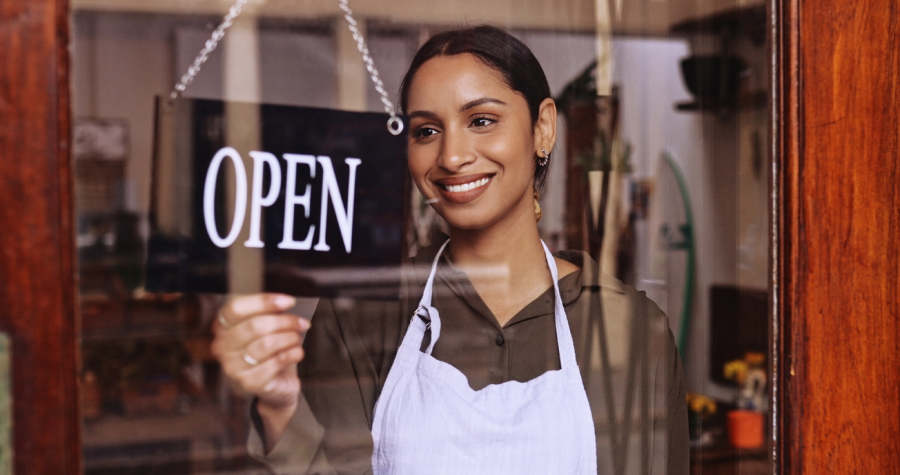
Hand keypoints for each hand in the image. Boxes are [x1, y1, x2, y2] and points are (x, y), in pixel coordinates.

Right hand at [211, 293, 308, 412]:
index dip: (263, 302)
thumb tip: (285, 302)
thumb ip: (268, 315)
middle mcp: (223, 348)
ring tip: (298, 338)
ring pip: (266, 344)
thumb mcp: (265, 330)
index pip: (236, 309)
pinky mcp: (250, 383)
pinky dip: (292, 354)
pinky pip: (275, 362)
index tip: (289, 301)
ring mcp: (234, 368)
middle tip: (302, 323)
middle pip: (254, 326)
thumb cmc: (270, 353)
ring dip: (289, 338)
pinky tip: (298, 352)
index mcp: (223, 328)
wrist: (275, 386)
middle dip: (284, 321)